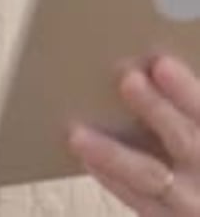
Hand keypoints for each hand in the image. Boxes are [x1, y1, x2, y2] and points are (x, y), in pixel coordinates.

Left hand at [68, 56, 199, 214]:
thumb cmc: (194, 150)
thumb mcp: (197, 125)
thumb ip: (184, 106)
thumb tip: (150, 65)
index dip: (185, 90)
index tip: (161, 64)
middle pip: (183, 139)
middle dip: (155, 109)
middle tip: (127, 80)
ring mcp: (188, 202)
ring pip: (149, 175)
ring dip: (114, 153)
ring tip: (79, 133)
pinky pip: (139, 201)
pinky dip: (112, 179)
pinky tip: (86, 158)